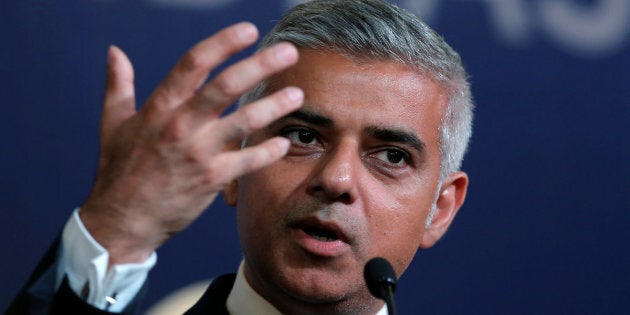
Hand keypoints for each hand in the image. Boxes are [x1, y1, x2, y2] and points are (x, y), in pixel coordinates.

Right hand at [79, 22, 302, 265]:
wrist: (123, 220)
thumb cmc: (118, 169)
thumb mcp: (113, 123)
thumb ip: (118, 84)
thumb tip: (114, 51)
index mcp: (159, 107)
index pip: (194, 63)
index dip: (224, 43)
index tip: (249, 30)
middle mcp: (181, 125)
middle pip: (227, 85)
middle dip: (261, 65)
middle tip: (289, 52)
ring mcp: (198, 153)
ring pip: (245, 122)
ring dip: (275, 106)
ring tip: (298, 95)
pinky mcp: (212, 179)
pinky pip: (248, 161)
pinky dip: (268, 151)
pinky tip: (285, 143)